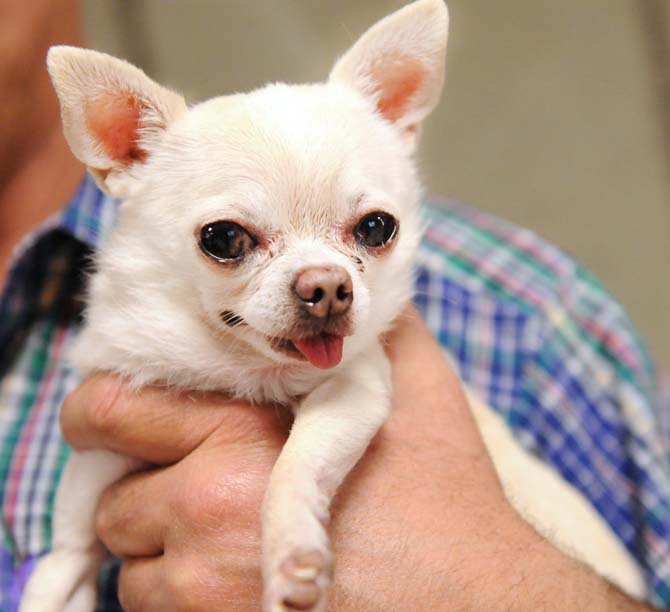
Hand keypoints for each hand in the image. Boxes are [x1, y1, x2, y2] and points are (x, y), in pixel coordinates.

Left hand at [61, 308, 651, 610]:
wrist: (472, 596)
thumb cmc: (441, 494)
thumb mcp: (407, 384)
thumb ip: (362, 327)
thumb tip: (345, 290)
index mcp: (238, 431)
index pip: (106, 411)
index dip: (101, 415)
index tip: (111, 422)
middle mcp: (207, 505)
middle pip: (115, 501)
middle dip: (148, 496)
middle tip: (196, 494)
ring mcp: (203, 585)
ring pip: (132, 567)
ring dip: (167, 556)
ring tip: (233, 544)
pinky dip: (185, 602)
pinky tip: (243, 584)